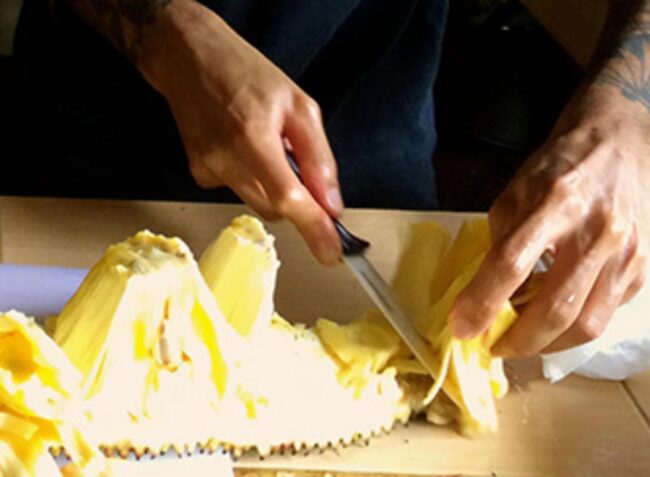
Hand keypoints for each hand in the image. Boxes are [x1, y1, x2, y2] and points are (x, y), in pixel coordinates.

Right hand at [137, 0, 342, 263]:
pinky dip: (250, 177)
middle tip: (298, 163)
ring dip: (272, 184)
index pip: (288, 198)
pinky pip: (239, 191)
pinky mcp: (198, 174)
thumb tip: (331, 206)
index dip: (313, 230)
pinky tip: (240, 145)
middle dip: (296, 198)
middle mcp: (226, 160)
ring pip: (258, 202)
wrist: (189, 59)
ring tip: (263, 142)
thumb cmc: (247, 73)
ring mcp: (208, 170)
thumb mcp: (299, 105)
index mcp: (254, 137)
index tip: (331, 255)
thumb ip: (318, 159)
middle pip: (276, 207)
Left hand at [450, 85, 649, 355]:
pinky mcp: (642, 268)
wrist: (619, 144)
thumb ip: (501, 242)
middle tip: (494, 347)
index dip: (483, 302)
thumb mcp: (515, 193)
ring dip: (547, 345)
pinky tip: (554, 318)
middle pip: (555, 308)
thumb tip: (488, 295)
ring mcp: (625, 253)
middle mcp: (595, 231)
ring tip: (523, 339)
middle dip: (518, 342)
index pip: (512, 263)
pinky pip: (606, 314)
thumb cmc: (557, 168)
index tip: (461, 327)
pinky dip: (574, 327)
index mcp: (555, 202)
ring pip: (586, 325)